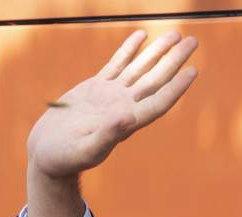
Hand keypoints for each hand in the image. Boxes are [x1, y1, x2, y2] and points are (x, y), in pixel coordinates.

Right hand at [27, 30, 197, 180]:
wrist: (48, 151)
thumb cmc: (66, 157)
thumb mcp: (86, 149)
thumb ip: (108, 135)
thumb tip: (127, 117)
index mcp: (128, 122)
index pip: (159, 101)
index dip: (177, 87)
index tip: (193, 71)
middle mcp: (125, 105)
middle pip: (156, 79)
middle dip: (174, 60)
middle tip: (193, 42)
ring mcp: (112, 95)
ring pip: (140, 68)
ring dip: (157, 51)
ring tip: (175, 34)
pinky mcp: (96, 87)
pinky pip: (117, 63)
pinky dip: (129, 50)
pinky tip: (141, 36)